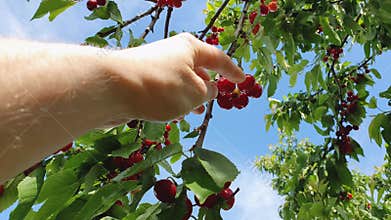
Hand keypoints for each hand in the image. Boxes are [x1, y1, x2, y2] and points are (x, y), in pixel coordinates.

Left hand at [103, 33, 244, 122]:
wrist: (111, 87)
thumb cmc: (161, 87)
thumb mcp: (195, 92)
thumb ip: (208, 92)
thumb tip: (210, 89)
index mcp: (190, 48)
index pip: (219, 58)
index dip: (232, 71)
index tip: (242, 80)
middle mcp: (173, 53)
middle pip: (197, 69)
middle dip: (208, 85)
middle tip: (217, 97)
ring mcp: (155, 66)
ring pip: (180, 82)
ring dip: (189, 97)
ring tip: (196, 113)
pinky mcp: (141, 80)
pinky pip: (164, 91)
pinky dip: (173, 101)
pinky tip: (173, 115)